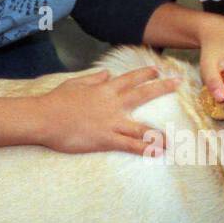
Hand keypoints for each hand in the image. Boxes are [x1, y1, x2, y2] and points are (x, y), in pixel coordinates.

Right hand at [35, 67, 179, 154]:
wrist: (44, 118)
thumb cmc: (56, 101)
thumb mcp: (75, 84)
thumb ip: (93, 79)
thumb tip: (107, 73)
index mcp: (104, 89)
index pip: (130, 78)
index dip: (145, 74)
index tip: (157, 70)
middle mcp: (113, 103)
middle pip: (143, 94)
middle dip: (162, 87)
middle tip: (179, 83)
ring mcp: (111, 122)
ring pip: (142, 127)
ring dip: (159, 133)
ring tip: (173, 139)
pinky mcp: (106, 139)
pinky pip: (130, 145)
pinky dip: (145, 149)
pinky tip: (158, 153)